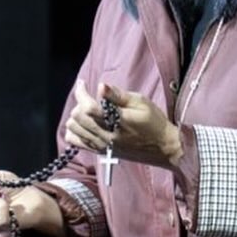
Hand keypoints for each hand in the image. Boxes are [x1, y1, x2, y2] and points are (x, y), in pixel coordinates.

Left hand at [65, 79, 182, 168]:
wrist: (163, 148)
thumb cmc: (155, 123)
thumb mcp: (142, 103)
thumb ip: (119, 95)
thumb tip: (101, 86)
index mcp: (117, 121)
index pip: (88, 107)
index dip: (81, 93)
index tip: (82, 84)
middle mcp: (106, 135)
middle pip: (77, 118)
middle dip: (79, 103)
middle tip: (88, 97)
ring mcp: (102, 146)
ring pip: (73, 130)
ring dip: (76, 117)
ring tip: (87, 110)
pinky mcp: (101, 152)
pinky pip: (76, 143)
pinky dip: (75, 131)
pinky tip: (85, 124)